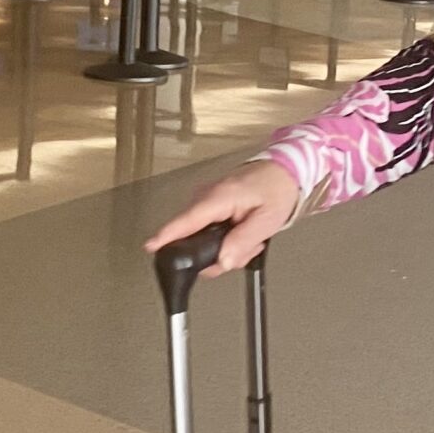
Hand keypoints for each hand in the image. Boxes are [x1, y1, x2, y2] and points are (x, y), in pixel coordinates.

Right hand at [145, 160, 299, 277]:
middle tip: (246, 249)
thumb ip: (243, 242)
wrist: (282, 172)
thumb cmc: (276, 190)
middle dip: (220, 255)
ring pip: (204, 241)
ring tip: (250, 239)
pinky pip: (209, 233)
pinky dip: (227, 240)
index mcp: (218, 198)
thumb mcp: (266, 220)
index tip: (151, 246)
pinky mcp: (210, 208)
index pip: (187, 219)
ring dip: (227, 248)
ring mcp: (207, 202)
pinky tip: (243, 234)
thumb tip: (222, 260)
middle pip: (194, 239)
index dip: (168, 235)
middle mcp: (206, 198)